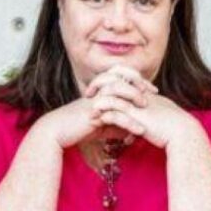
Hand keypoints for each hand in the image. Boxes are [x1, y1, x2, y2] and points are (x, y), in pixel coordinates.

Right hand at [35, 64, 153, 148]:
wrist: (57, 133)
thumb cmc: (77, 128)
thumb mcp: (102, 126)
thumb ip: (116, 125)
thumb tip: (131, 130)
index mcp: (100, 91)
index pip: (121, 77)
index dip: (137, 80)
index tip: (151, 89)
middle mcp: (98, 92)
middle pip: (121, 76)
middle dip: (138, 82)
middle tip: (153, 92)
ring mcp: (95, 100)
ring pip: (117, 89)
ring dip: (133, 96)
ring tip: (146, 106)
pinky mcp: (92, 112)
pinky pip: (113, 112)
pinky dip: (128, 121)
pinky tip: (139, 130)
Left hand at [84, 65, 195, 149]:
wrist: (184, 133)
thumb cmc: (173, 126)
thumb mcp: (159, 112)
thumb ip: (148, 109)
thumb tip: (141, 111)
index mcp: (144, 90)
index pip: (123, 75)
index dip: (110, 78)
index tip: (100, 86)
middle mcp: (140, 93)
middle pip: (114, 79)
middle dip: (98, 84)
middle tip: (89, 93)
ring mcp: (138, 104)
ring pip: (112, 94)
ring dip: (99, 101)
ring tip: (90, 109)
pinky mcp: (137, 117)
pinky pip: (116, 112)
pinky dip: (105, 115)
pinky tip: (99, 120)